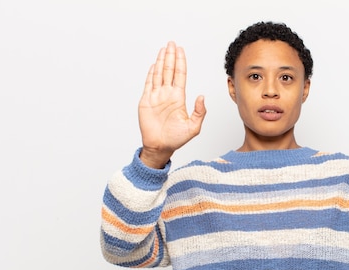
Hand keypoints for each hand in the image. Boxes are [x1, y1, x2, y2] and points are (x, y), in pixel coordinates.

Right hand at [138, 42, 205, 167]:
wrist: (160, 146)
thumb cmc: (176, 139)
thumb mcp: (193, 127)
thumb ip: (199, 112)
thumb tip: (202, 97)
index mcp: (178, 98)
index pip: (180, 75)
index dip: (180, 62)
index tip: (181, 50)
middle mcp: (167, 94)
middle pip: (169, 70)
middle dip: (171, 56)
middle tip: (172, 43)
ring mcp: (156, 96)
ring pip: (159, 74)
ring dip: (161, 61)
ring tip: (164, 49)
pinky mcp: (146, 101)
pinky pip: (148, 84)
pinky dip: (151, 74)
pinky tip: (154, 65)